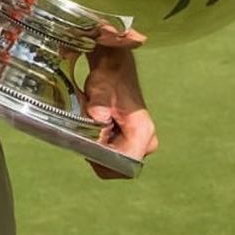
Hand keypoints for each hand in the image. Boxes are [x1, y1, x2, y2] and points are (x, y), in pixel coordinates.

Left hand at [82, 26, 157, 179]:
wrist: (115, 67)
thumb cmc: (109, 77)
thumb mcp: (100, 86)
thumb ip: (99, 102)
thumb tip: (98, 116)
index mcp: (142, 132)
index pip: (124, 166)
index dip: (103, 161)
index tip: (90, 144)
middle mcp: (146, 141)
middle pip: (117, 167)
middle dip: (98, 153)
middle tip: (89, 129)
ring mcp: (141, 143)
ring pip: (114, 160)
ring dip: (98, 147)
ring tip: (93, 124)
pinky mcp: (133, 141)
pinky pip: (113, 152)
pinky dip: (101, 143)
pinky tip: (96, 126)